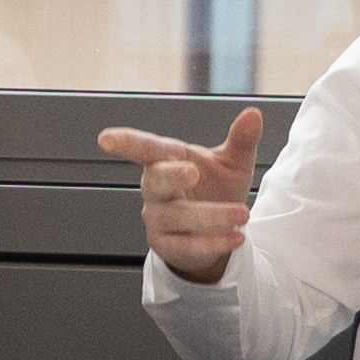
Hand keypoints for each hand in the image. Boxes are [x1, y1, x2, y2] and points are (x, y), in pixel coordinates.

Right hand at [96, 105, 264, 279]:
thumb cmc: (215, 189)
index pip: (144, 148)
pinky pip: (185, 245)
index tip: (107, 138)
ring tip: (241, 214)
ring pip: (176, 216)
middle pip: (155, 180)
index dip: (125, 142)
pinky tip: (235, 237)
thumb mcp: (232, 164)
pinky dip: (212, 242)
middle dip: (171, 175)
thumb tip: (253, 114)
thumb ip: (241, 140)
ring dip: (211, 215)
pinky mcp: (165, 245)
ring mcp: (157, 218)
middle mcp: (155, 189)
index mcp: (167, 160)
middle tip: (193, 171)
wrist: (216, 231)